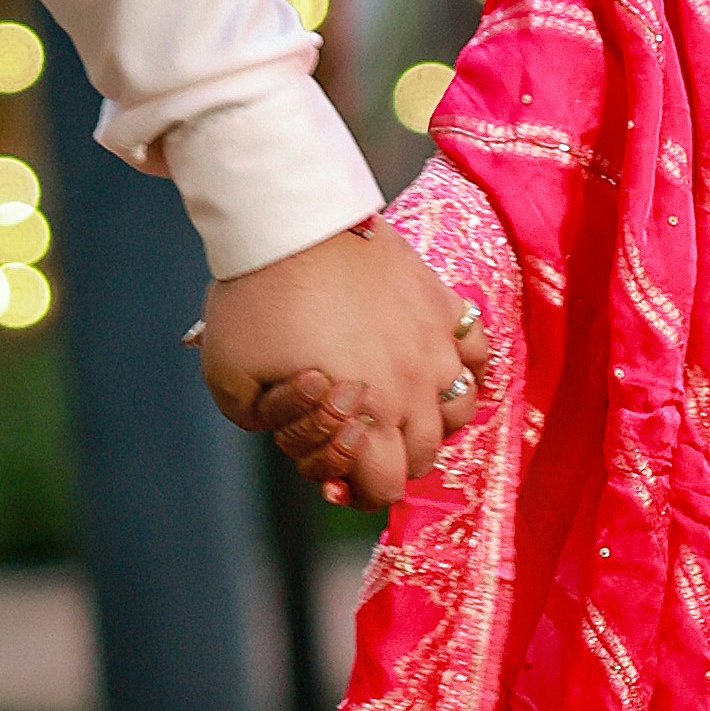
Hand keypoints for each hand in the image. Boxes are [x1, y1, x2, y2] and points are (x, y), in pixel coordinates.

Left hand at [198, 224, 482, 511]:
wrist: (287, 221)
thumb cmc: (254, 301)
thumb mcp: (230, 380)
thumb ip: (262, 422)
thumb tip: (290, 430)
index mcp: (364, 417)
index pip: (387, 488)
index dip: (358, 489)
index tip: (334, 473)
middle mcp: (412, 388)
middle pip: (425, 455)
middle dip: (392, 456)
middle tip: (358, 433)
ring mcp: (435, 344)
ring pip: (460, 408)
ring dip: (432, 416)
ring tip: (399, 400)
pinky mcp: (441, 301)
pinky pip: (478, 348)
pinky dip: (465, 363)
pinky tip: (434, 359)